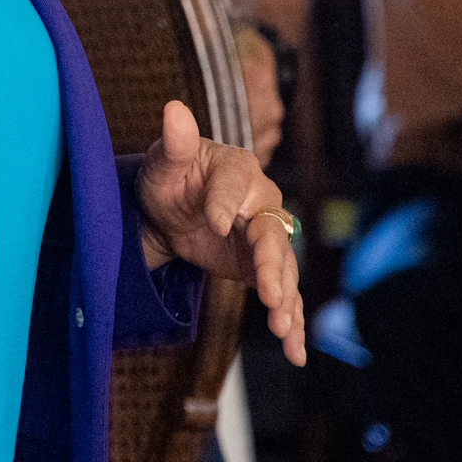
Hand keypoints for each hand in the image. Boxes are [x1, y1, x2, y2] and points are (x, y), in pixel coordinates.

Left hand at [136, 100, 305, 366]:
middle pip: (270, 232)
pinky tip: (295, 352)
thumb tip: (172, 109)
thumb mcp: (166, 160)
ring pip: (282, 267)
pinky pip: (282, 293)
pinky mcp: (262, 267)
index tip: (214, 223)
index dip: (225, 204)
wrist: (174, 207)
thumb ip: (174, 141)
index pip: (235, 185)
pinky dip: (291, 321)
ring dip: (284, 297)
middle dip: (270, 263)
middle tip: (267, 292)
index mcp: (237, 169)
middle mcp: (261, 202)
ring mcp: (265, 238)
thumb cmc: (172, 174)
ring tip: (283, 328)